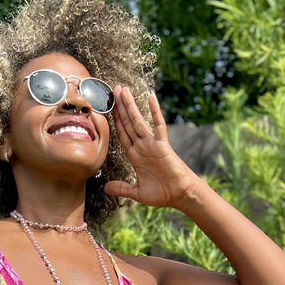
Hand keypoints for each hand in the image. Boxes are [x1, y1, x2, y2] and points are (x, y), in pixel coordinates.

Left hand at [104, 87, 199, 209]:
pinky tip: (150, 97)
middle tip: (114, 89)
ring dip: (130, 105)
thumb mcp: (137, 192)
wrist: (180, 195)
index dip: (115, 121)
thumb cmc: (162, 194)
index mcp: (135, 156)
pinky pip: (158, 124)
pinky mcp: (163, 144)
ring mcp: (152, 143)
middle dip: (120, 107)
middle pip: (128, 123)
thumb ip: (121, 188)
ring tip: (123, 90)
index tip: (108, 108)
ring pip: (138, 120)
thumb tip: (105, 188)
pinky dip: (155, 111)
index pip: (122, 134)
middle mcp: (142, 146)